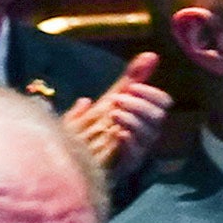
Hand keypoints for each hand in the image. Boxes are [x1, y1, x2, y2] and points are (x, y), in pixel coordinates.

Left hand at [63, 52, 171, 179]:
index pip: (163, 102)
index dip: (151, 93)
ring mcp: (134, 151)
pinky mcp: (123, 167)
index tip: (130, 88)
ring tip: (113, 115)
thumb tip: (151, 54)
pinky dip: (129, 140)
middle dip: (140, 104)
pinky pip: (137, 153)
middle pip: (160, 116)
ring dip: (133, 119)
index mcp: (141, 118)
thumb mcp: (107, 101)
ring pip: (151, 133)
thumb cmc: (82, 132)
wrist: (60, 159)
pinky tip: (116, 133)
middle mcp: (142, 134)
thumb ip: (130, 80)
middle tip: (117, 100)